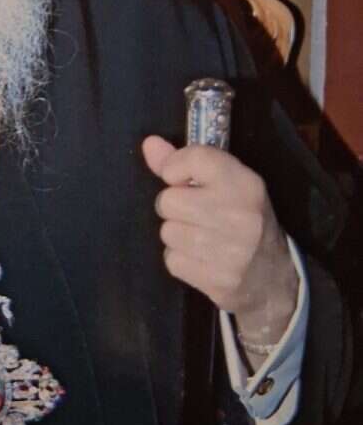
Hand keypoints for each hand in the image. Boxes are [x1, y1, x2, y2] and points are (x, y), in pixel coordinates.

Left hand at [142, 136, 297, 344]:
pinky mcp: (219, 280)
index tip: (180, 178)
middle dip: (174, 207)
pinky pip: (172, 261)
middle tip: (194, 213)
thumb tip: (149, 144)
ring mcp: (231, 251)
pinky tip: (201, 258)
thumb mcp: (227, 183)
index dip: (175, 166)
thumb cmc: (243, 219)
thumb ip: (185, 161)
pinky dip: (181, 260)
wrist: (273, 276)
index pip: (196, 158)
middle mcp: (240, 215)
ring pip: (168, 232)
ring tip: (200, 236)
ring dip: (177, 234)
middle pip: (169, 201)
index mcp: (245, 184)